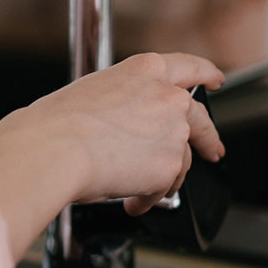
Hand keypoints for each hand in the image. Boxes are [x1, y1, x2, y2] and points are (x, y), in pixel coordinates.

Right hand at [16, 52, 224, 213]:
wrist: (53, 148)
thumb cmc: (56, 122)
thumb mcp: (91, 92)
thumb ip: (121, 102)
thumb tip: (121, 124)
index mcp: (144, 70)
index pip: (189, 67)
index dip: (207, 74)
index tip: (214, 80)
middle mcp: (167, 97)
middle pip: (201, 118)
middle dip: (209, 137)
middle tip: (212, 149)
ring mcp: (173, 132)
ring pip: (181, 160)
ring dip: (162, 176)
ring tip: (137, 190)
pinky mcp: (169, 167)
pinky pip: (164, 188)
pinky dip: (149, 197)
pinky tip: (131, 201)